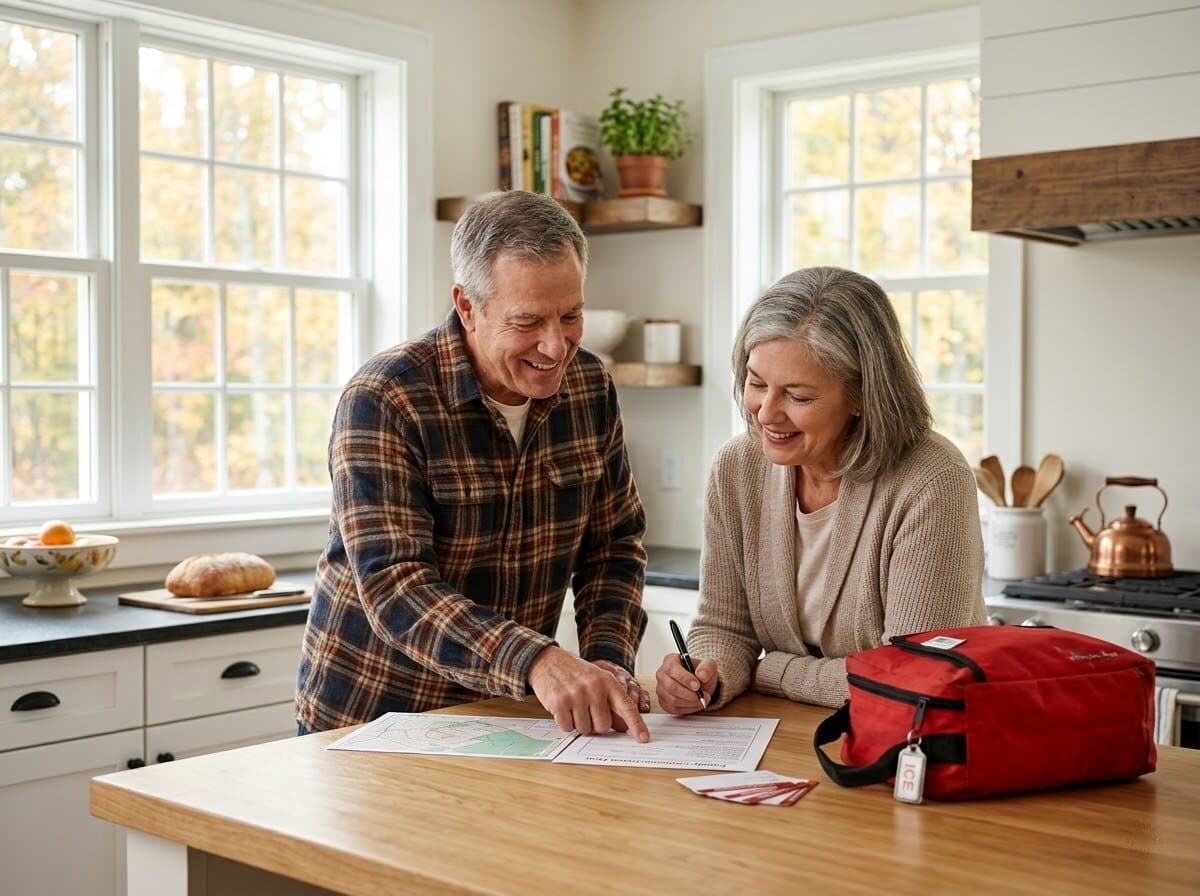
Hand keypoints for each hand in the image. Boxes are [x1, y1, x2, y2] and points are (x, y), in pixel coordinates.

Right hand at [528, 647, 649, 741]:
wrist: (549, 661)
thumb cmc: (576, 673)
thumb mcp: (598, 679)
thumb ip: (610, 700)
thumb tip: (622, 727)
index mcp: (607, 681)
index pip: (626, 706)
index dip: (636, 724)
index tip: (643, 738)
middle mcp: (594, 688)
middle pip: (603, 726)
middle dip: (594, 724)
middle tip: (586, 711)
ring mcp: (576, 695)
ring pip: (584, 729)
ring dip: (578, 723)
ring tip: (573, 706)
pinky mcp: (559, 702)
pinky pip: (567, 727)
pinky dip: (565, 723)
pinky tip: (563, 708)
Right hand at [655, 653, 717, 715]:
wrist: (699, 684)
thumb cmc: (700, 672)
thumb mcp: (708, 665)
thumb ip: (707, 667)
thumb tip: (701, 675)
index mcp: (670, 661)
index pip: (672, 669)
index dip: (685, 679)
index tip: (697, 686)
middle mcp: (662, 674)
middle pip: (671, 687)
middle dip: (689, 694)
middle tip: (702, 696)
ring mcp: (661, 689)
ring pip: (672, 700)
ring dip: (690, 703)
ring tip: (701, 700)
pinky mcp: (663, 702)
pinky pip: (673, 709)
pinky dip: (687, 709)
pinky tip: (695, 704)